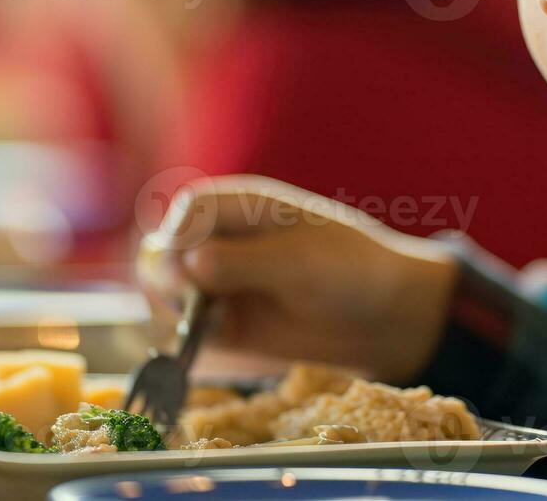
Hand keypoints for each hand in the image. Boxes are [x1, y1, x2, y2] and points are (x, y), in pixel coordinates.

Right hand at [137, 175, 458, 382]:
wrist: (381, 318)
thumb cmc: (350, 271)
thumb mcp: (301, 262)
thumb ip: (243, 262)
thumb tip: (187, 265)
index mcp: (245, 206)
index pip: (192, 209)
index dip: (180, 236)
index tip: (186, 270)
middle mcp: (224, 238)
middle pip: (165, 248)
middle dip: (168, 276)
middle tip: (193, 303)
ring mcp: (219, 280)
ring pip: (164, 289)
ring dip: (174, 308)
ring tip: (210, 323)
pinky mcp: (222, 321)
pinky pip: (183, 326)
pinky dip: (188, 335)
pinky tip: (219, 340)